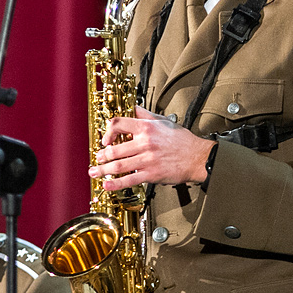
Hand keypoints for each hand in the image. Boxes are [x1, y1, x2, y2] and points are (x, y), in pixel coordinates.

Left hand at [90, 106, 214, 188]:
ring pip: (118, 165)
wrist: (198, 157)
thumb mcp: (164, 121)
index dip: (107, 131)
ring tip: (95, 172)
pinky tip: (107, 185)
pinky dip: (116, 184)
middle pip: (115, 148)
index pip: (118, 124)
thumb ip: (146, 115)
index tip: (105, 139)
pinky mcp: (151, 174)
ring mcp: (147, 159)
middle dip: (102, 155)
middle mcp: (145, 143)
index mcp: (146, 128)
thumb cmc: (182, 140)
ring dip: (103, 169)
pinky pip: (129, 179)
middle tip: (98, 158)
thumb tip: (133, 108)